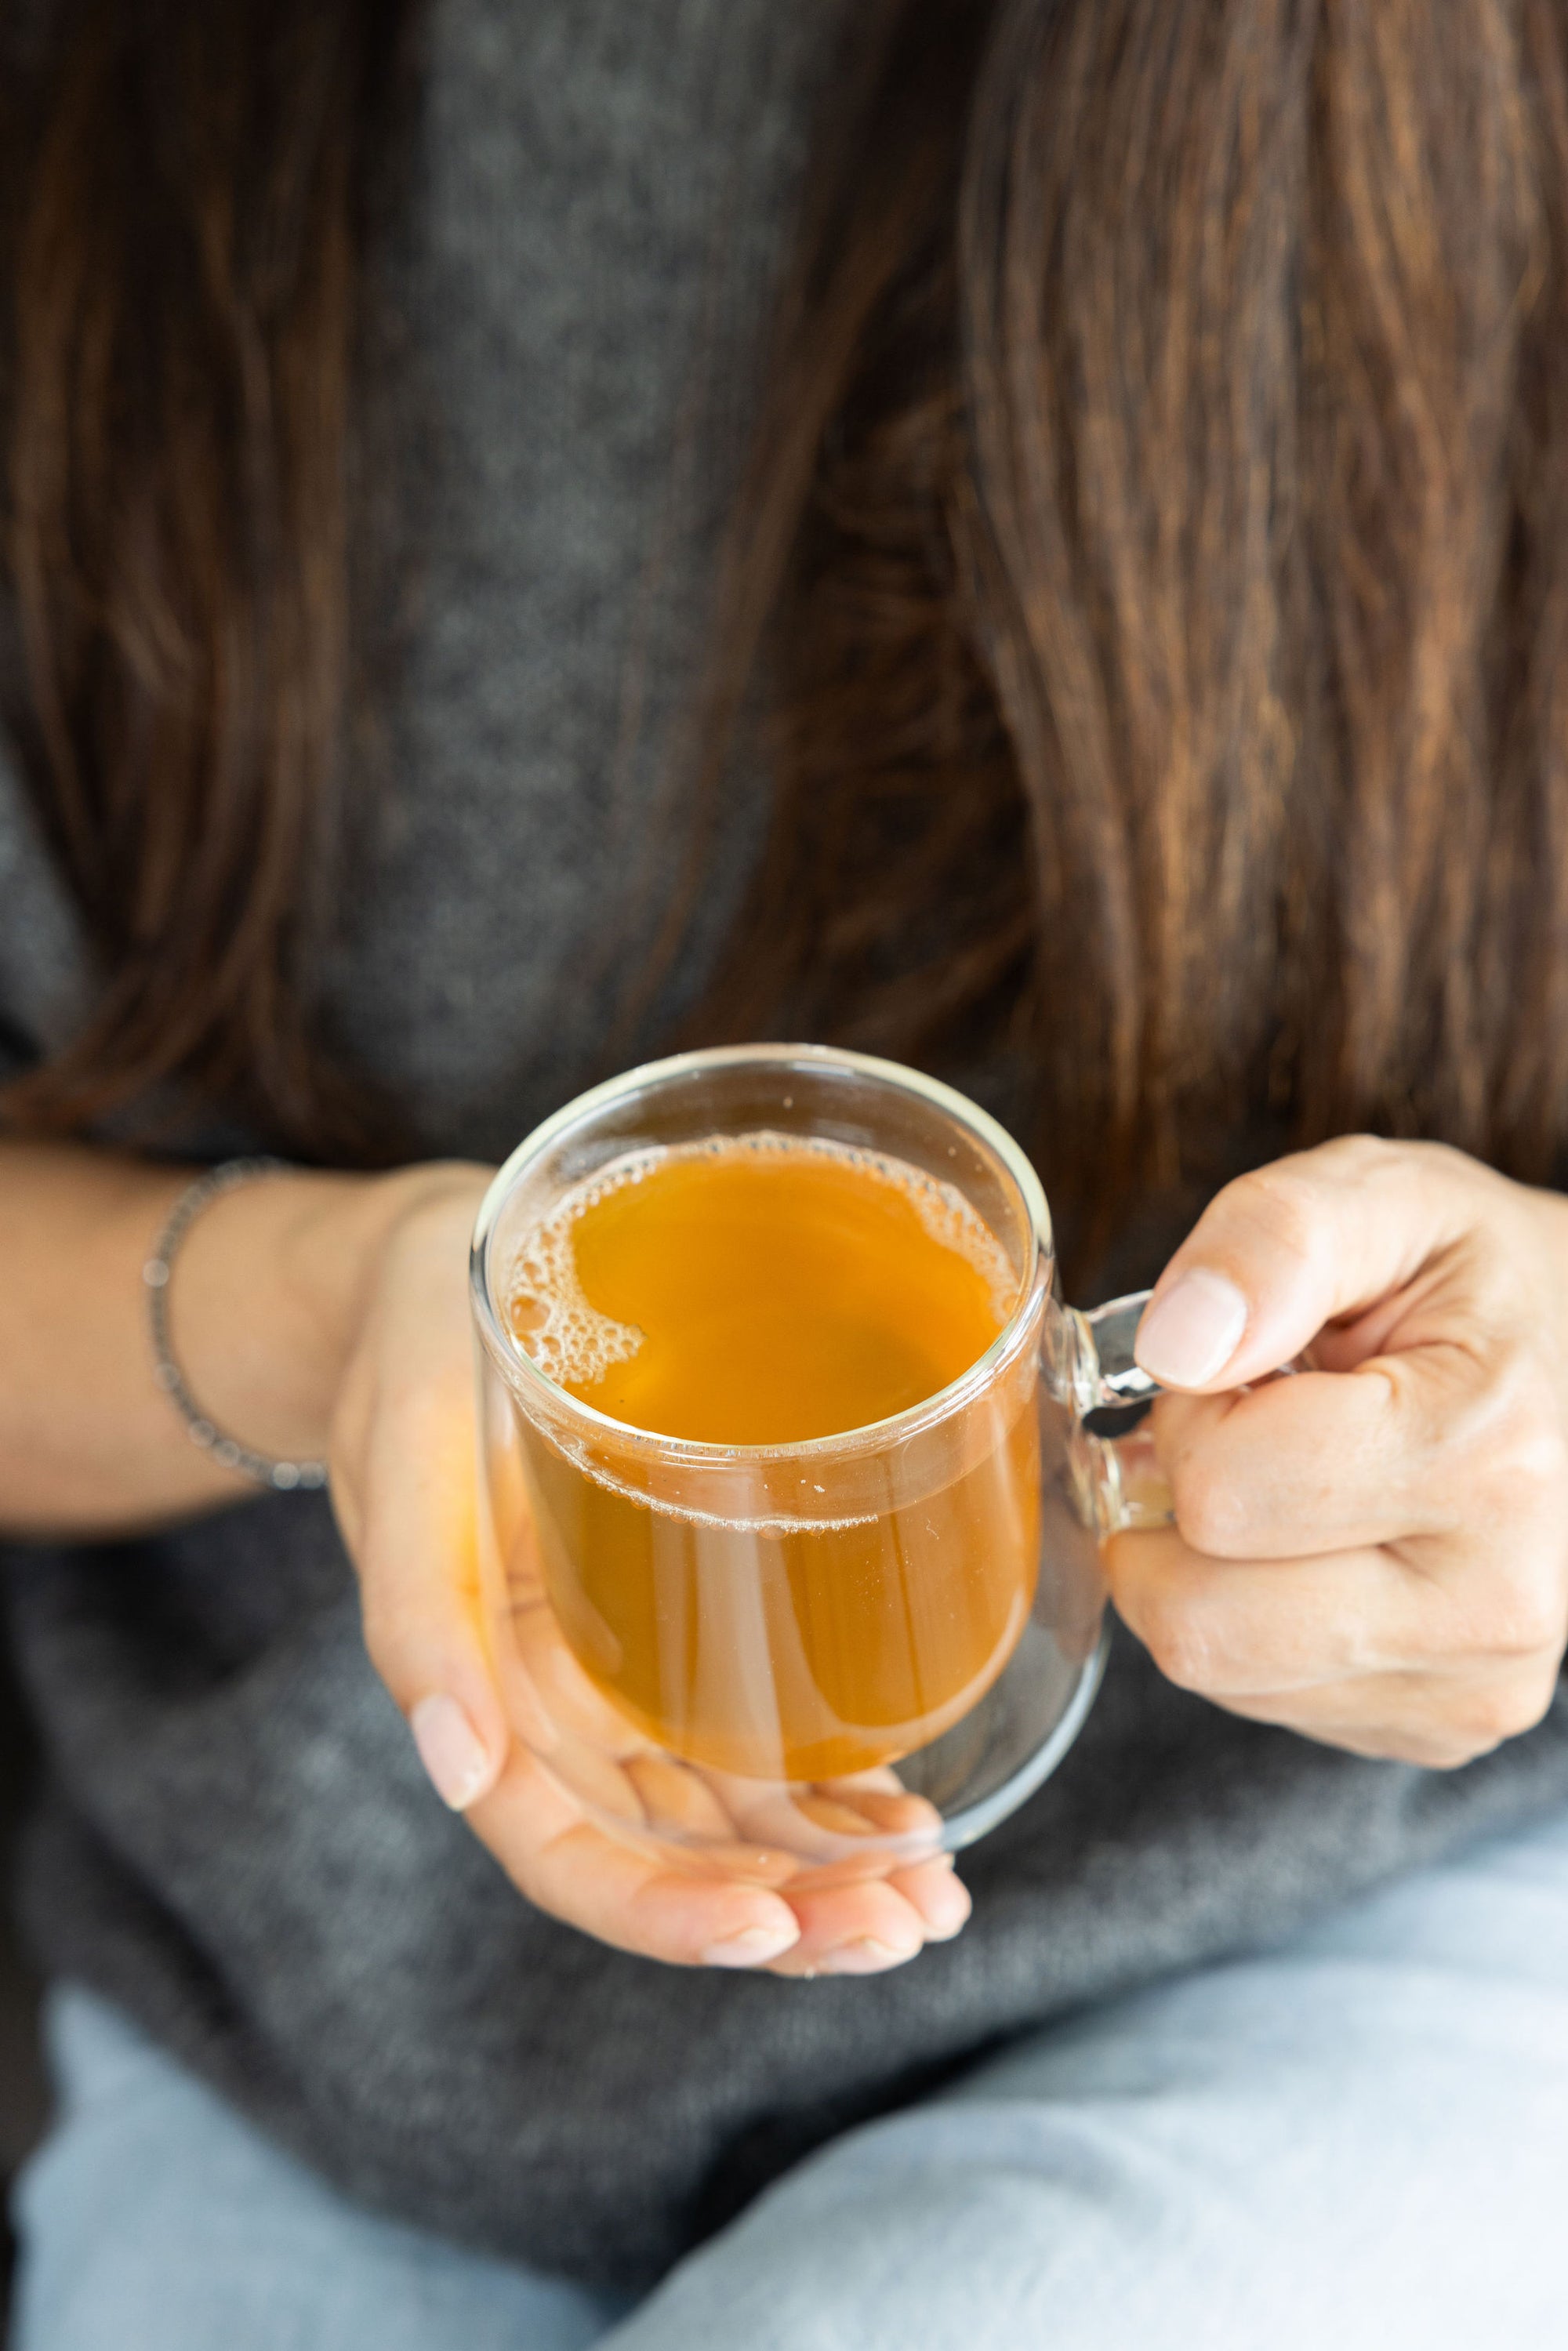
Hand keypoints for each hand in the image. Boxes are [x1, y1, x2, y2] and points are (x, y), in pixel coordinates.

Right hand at [328, 1166, 969, 1974]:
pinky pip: (760, 1738)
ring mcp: (630, 1676)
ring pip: (731, 1821)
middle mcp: (563, 1713)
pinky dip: (834, 1790)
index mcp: (483, 1699)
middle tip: (909, 1918)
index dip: (666, 1914)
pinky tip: (910, 1810)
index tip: (772, 1927)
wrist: (446, 1271)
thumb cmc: (416, 1355)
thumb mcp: (402, 1457)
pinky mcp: (684, 1622)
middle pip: (675, 1862)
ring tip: (934, 1891)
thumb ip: (416, 1610)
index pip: (572, 1856)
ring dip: (830, 1875)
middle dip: (790, 1915)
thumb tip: (456, 1766)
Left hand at [1110, 1136, 1567, 1766]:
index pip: (1219, 1491)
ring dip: (1203, 1570)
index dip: (1193, 1414)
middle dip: (1177, 1515)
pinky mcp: (1444, 1726)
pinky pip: (1257, 1700)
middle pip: (1200, 1622)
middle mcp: (1495, 1602)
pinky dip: (1248, 1618)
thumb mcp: (1383, 1198)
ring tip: (1288, 1482)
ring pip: (1215, 1671)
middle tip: (1246, 1434)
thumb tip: (1177, 1344)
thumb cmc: (1471, 1280)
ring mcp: (1475, 1684)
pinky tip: (1317, 1542)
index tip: (1254, 1369)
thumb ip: (1273, 1240)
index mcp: (1486, 1454)